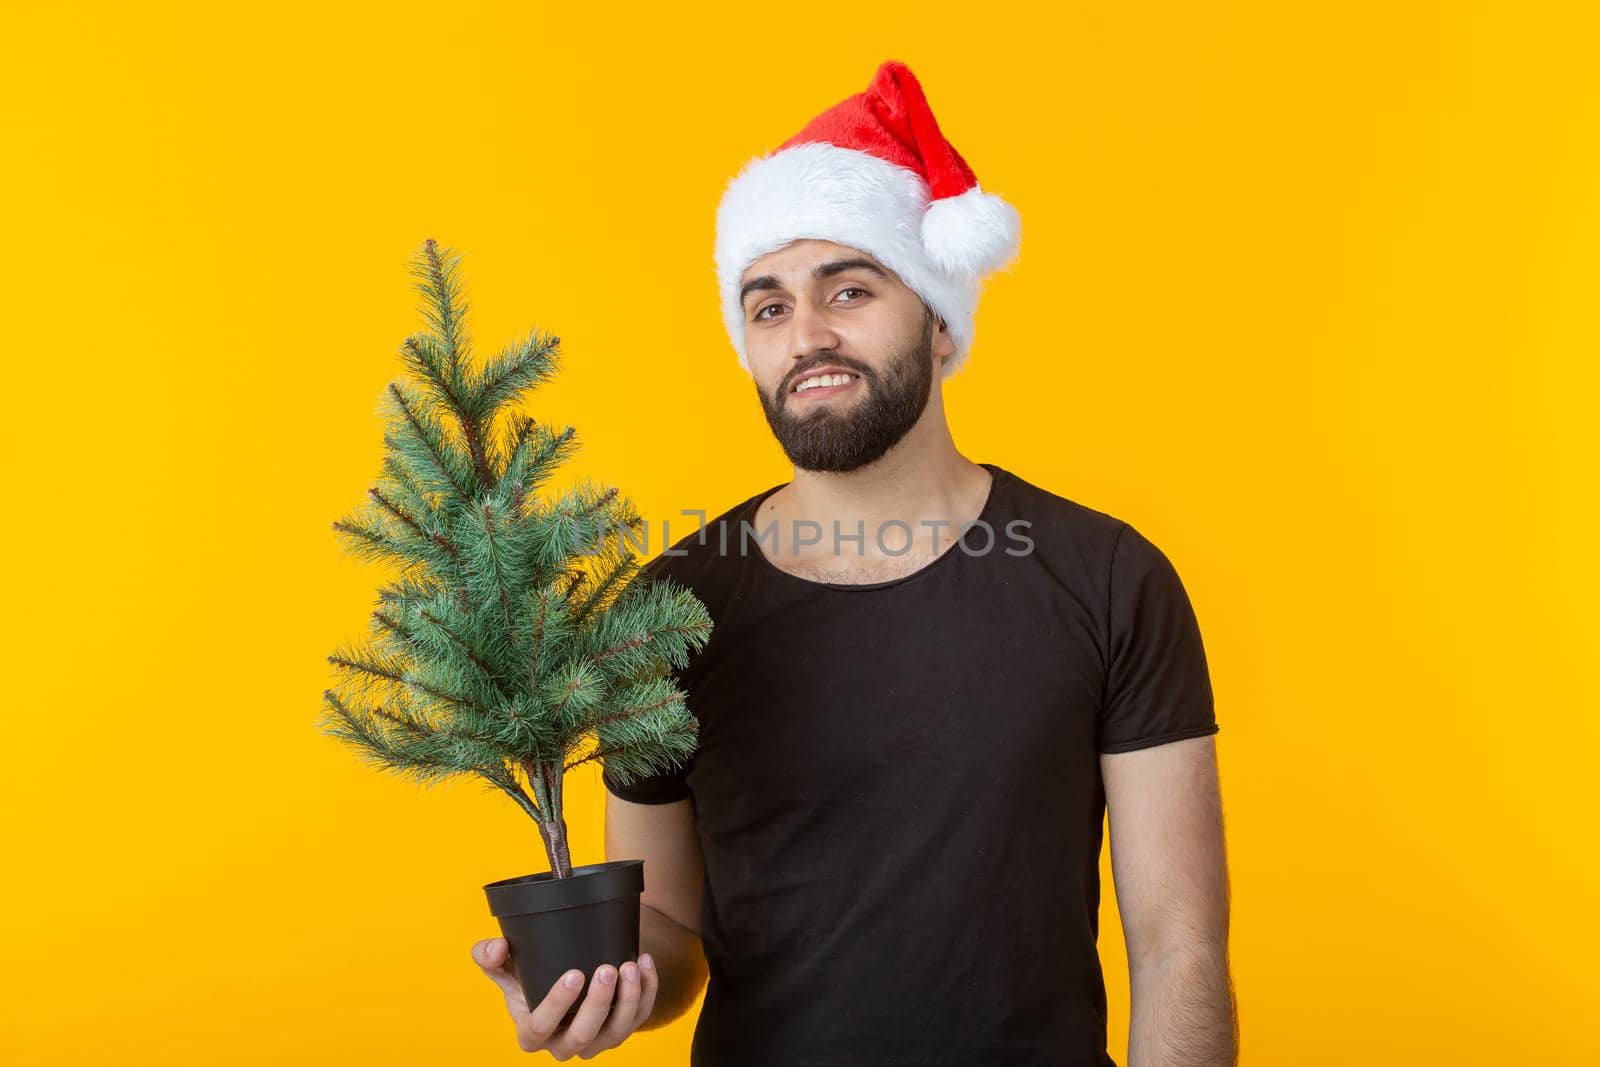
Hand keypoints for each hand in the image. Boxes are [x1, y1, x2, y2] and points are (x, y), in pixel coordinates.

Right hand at [472, 937, 658, 1059]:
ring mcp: (597, 1041)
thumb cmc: (534, 976)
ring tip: (630, 966)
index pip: (541, 1027)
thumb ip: (489, 956)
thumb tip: (497, 947)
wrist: (569, 974)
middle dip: (598, 1003)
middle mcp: (565, 1044)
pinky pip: (640, 1017)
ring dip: (628, 999)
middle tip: (607, 969)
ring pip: (616, 1031)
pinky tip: (645, 964)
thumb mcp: (507, 967)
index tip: (574, 974)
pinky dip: (647, 991)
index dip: (557, 1005)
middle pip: (583, 1034)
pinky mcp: (622, 1030)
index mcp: (533, 1032)